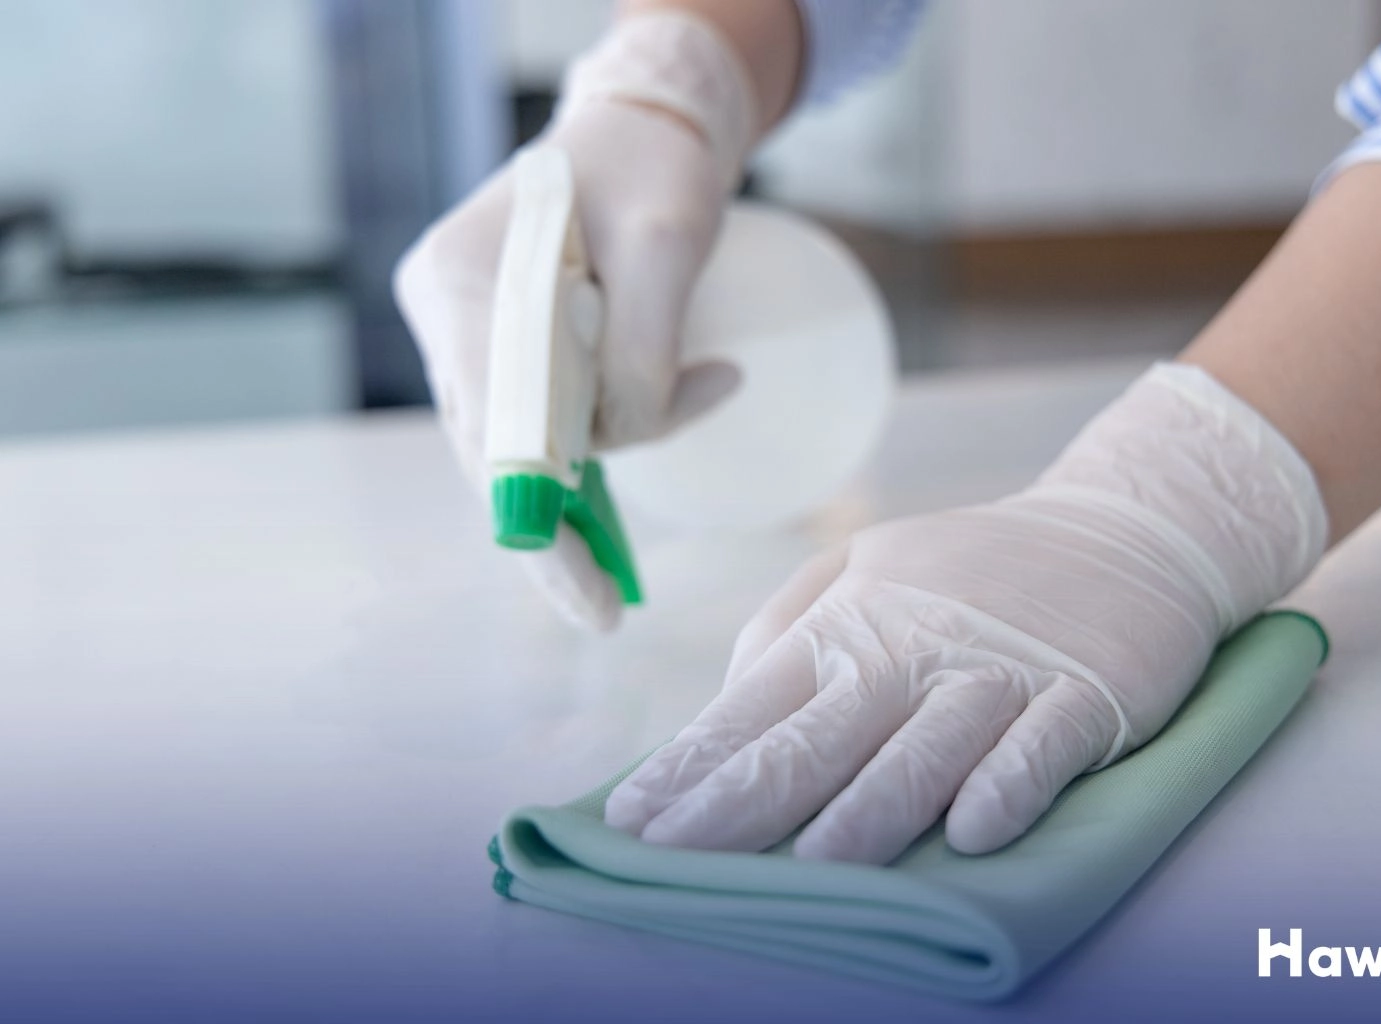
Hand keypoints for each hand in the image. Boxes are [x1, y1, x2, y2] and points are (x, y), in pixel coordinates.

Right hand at [392, 13, 755, 628]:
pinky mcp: (504, 345)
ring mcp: (468, 333)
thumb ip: (642, 353)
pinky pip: (538, 419)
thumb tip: (624, 439)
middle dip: (558, 525)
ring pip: (520, 441)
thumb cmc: (654, 169)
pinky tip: (634, 477)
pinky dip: (592, 449)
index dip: (536, 525)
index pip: (491, 428)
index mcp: (461, 282)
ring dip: (594, 474)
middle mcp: (447, 313)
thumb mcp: (667, 249)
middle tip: (609, 606)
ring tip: (673, 463)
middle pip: (493, 448)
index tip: (587, 599)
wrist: (643, 130)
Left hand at [604, 364, 1327, 862]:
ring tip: (814, 866)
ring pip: (924, 749)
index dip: (690, 766)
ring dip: (869, 809)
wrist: (1122, 529)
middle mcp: (911, 648)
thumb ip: (788, 626)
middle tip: (676, 860)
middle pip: (818, 738)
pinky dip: (1008, 786)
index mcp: (849, 623)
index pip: (752, 705)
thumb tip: (723, 705)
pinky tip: (974, 833)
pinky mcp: (1084, 695)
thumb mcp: (866, 565)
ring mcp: (998, 671)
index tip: (630, 822)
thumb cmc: (972, 570)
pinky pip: (1040, 748)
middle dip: (741, 803)